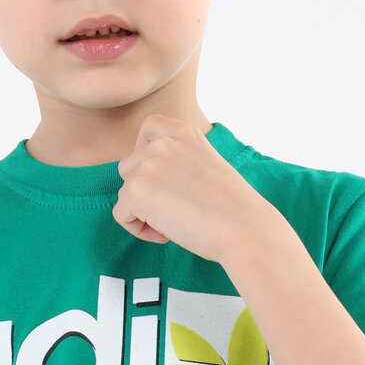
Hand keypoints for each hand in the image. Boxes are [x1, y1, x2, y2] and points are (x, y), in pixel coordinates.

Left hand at [112, 114, 282, 265]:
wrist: (243, 227)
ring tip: (172, 224)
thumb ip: (179, 162)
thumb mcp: (206, 166)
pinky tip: (165, 235)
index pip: (148, 129)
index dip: (147, 156)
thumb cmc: (232, 208)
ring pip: (125, 191)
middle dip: (146, 190)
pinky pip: (121, 214)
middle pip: (130, 166)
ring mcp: (147, 165)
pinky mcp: (136, 191)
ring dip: (142, 210)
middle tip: (175, 212)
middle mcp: (163, 143)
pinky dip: (137, 229)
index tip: (165, 181)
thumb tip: (155, 181)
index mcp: (183, 132)